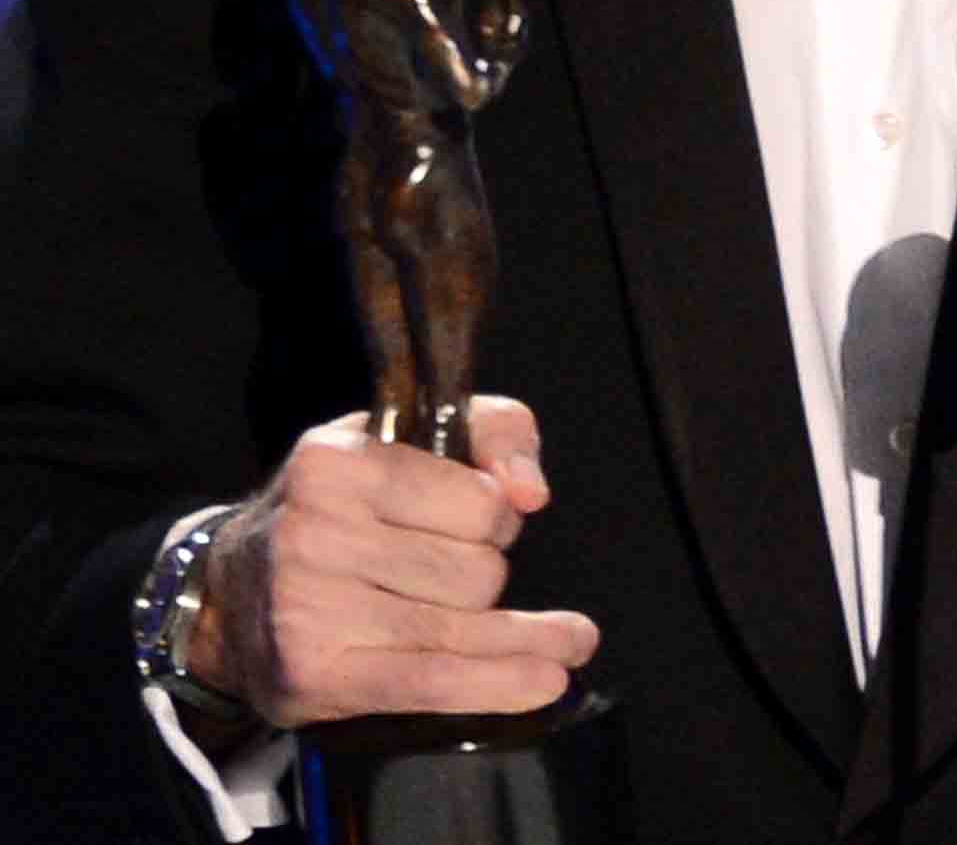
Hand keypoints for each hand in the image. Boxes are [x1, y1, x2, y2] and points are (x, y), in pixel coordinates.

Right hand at [188, 396, 597, 728]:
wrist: (231, 593)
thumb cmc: (336, 506)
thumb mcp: (404, 435)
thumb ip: (491, 430)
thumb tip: (531, 490)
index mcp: (336, 461)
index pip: (474, 499)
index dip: (497, 513)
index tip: (482, 516)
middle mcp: (316, 532)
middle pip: (473, 571)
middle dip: (488, 571)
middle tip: (458, 568)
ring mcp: (311, 609)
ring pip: (462, 627)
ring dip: (518, 636)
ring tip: (568, 642)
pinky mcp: (318, 675)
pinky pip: (432, 682)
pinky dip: (498, 684)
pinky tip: (547, 679)